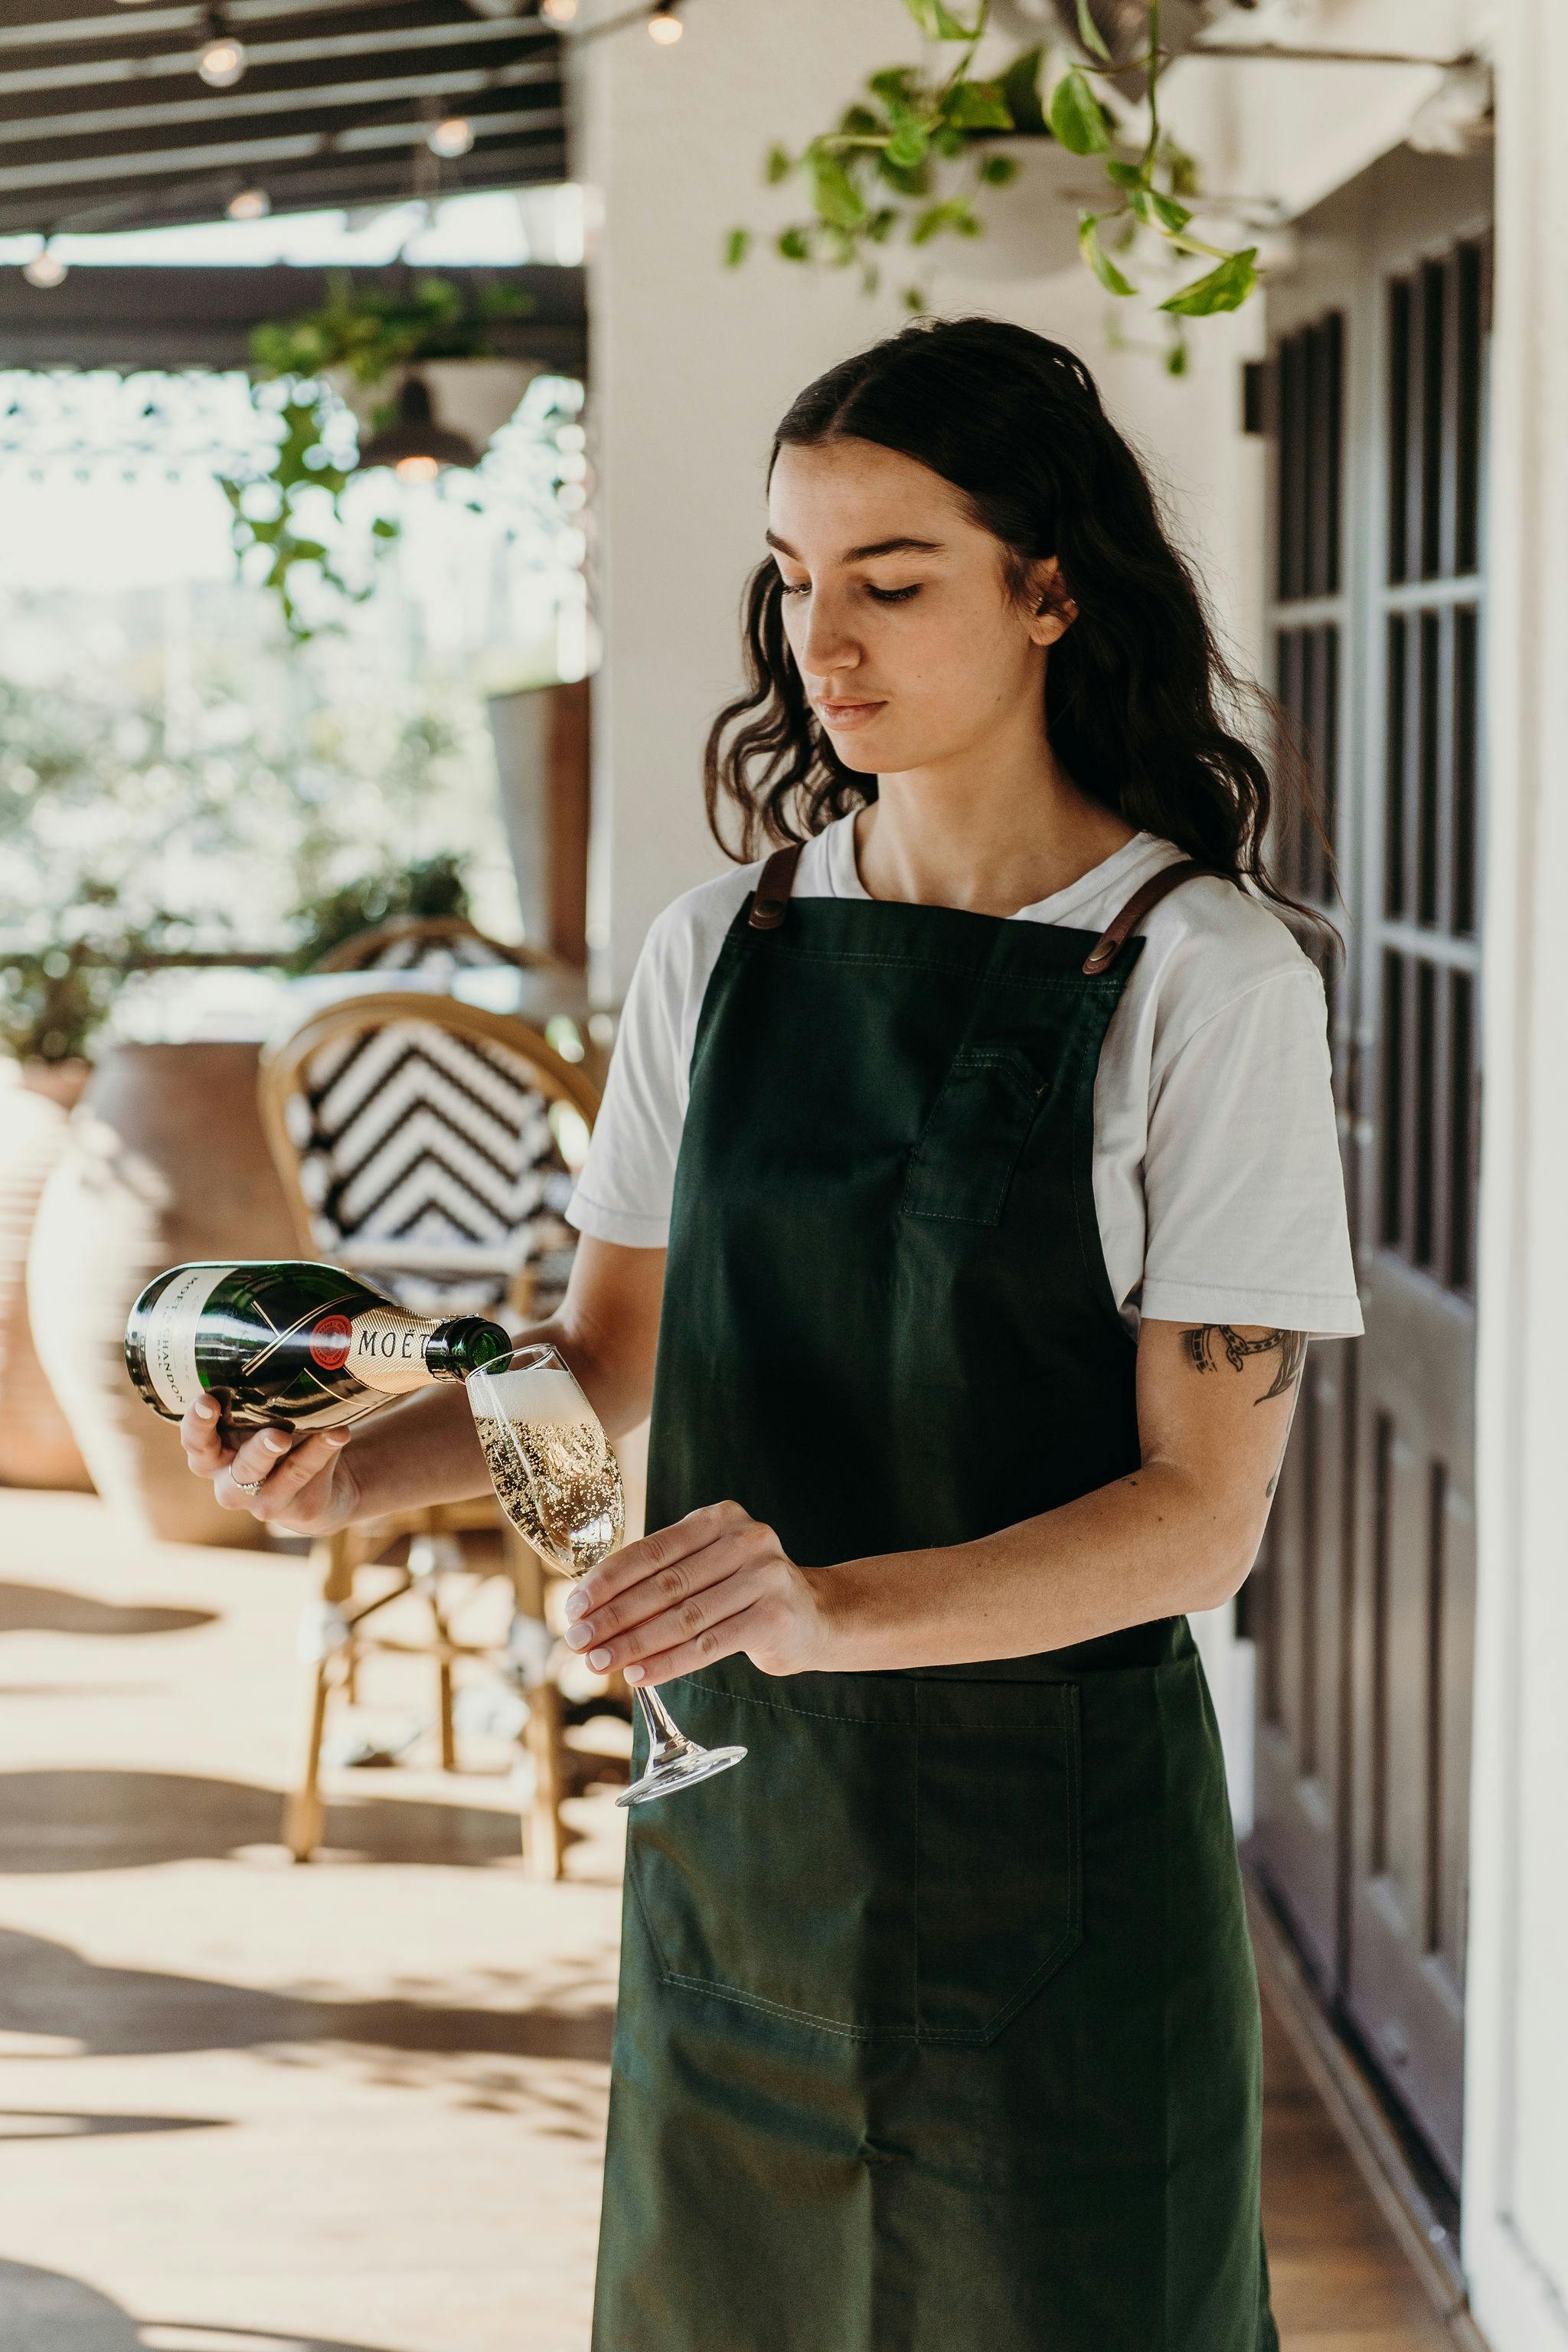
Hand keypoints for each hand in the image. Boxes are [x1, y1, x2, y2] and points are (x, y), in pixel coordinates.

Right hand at [179, 1397, 360, 1535]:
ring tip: (285, 1434)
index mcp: (212, 1449)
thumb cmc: (284, 1434)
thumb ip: (267, 1394)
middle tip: (262, 1429)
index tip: (208, 1400)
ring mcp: (252, 1497)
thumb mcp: (270, 1417)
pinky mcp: (285, 1508)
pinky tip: (338, 1432)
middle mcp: (224, 1477)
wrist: (320, 1481)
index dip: (196, 1421)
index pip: (194, 1437)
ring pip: (255, 1474)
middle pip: (212, 1461)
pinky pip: (299, 1475)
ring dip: (269, 1451)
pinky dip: (319, 1451)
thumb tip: (290, 1344)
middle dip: (229, 1440)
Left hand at [561, 1500, 828, 1688]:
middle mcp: (745, 1539)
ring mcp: (764, 1577)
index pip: (651, 1549)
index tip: (573, 1606)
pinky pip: (709, 1645)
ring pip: (684, 1617)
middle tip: (577, 1640)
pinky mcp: (773, 1617)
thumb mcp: (708, 1567)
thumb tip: (589, 1608)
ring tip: (599, 1662)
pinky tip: (638, 1675)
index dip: (608, 1580)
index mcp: (719, 1518)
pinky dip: (668, 1662)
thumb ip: (662, 1575)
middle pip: (664, 1584)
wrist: (814, 1616)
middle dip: (614, 1615)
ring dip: (634, 1643)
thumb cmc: (743, 1592)